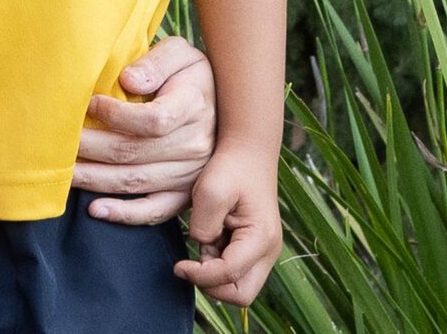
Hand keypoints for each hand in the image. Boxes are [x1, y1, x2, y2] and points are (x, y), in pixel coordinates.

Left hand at [73, 36, 216, 223]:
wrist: (221, 105)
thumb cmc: (190, 75)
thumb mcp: (180, 54)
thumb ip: (157, 62)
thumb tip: (129, 81)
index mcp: (192, 106)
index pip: (152, 120)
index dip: (116, 115)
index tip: (89, 104)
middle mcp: (193, 145)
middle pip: (133, 153)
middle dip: (89, 148)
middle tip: (55, 142)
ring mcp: (189, 174)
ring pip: (135, 181)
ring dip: (94, 179)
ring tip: (62, 172)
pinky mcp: (183, 194)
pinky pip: (154, 211)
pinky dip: (124, 214)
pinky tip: (94, 209)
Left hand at [174, 146, 280, 305]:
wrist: (248, 152)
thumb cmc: (231, 168)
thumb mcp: (210, 191)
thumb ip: (203, 225)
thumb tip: (200, 246)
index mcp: (261, 238)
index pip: (229, 274)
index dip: (200, 276)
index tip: (178, 265)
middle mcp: (268, 251)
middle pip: (241, 294)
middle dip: (212, 285)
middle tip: (192, 262)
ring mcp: (263, 252)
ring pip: (237, 285)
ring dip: (214, 273)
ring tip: (206, 237)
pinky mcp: (253, 249)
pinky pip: (234, 271)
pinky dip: (217, 263)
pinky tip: (212, 236)